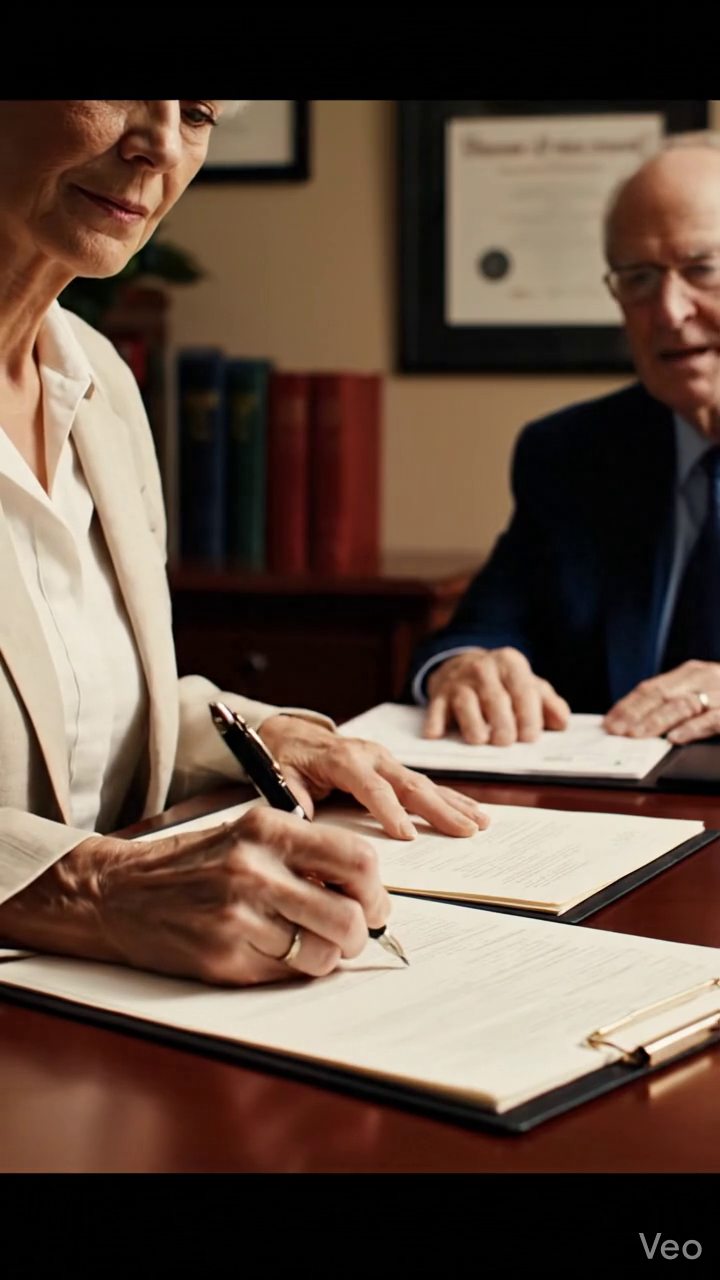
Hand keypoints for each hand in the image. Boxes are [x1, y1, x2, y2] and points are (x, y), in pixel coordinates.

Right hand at [0, 807, 390, 985]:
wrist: (120, 892)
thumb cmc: (193, 864)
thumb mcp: (249, 835)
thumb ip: (304, 853)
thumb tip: (365, 891)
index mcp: (267, 829)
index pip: (356, 860)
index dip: (377, 890)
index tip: (374, 903)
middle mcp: (254, 869)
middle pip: (350, 915)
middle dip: (362, 932)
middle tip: (354, 934)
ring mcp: (238, 916)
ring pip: (324, 953)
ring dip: (329, 956)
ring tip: (312, 944)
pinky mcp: (224, 957)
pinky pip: (288, 974)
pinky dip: (294, 968)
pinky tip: (276, 952)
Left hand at [258, 716, 487, 839]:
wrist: (289, 734)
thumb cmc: (284, 759)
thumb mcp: (278, 777)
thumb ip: (290, 798)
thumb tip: (302, 821)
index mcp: (343, 760)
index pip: (371, 788)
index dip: (389, 812)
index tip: (408, 836)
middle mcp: (370, 756)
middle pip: (409, 784)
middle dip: (439, 809)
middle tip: (465, 831)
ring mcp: (385, 760)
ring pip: (424, 783)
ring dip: (454, 804)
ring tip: (481, 822)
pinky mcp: (392, 767)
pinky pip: (424, 784)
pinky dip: (449, 799)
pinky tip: (470, 812)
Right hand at [423, 648, 569, 745]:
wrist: (462, 664)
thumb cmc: (503, 684)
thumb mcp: (528, 685)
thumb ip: (548, 703)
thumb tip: (562, 723)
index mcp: (510, 664)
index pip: (524, 691)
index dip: (529, 717)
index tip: (529, 738)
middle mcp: (484, 668)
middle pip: (496, 699)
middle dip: (503, 725)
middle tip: (505, 743)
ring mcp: (458, 680)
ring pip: (465, 703)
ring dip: (473, 726)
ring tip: (481, 740)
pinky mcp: (438, 694)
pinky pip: (435, 709)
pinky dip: (435, 723)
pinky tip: (436, 735)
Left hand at [603, 660, 719, 743]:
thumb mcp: (701, 689)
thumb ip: (675, 700)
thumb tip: (636, 721)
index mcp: (691, 672)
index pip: (651, 688)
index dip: (628, 705)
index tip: (610, 721)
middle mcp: (703, 678)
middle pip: (661, 696)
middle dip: (636, 714)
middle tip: (617, 732)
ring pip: (682, 706)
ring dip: (656, 722)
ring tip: (637, 736)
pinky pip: (712, 719)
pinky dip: (692, 729)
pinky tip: (675, 738)